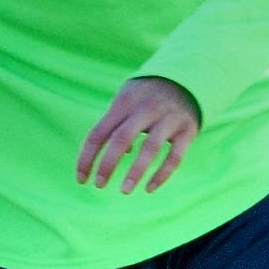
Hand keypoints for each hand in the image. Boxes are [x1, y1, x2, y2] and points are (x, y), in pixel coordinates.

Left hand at [78, 75, 201, 192]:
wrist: (187, 77)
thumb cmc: (145, 96)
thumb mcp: (127, 100)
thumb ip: (117, 125)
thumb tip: (122, 153)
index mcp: (124, 102)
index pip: (99, 132)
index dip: (87, 158)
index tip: (81, 179)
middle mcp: (146, 108)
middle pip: (121, 138)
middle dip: (107, 164)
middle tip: (99, 185)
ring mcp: (169, 118)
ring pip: (150, 148)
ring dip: (135, 172)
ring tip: (124, 191)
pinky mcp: (188, 129)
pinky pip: (175, 157)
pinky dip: (162, 175)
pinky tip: (149, 188)